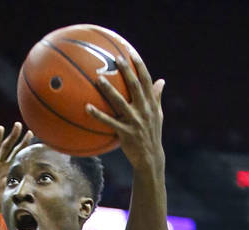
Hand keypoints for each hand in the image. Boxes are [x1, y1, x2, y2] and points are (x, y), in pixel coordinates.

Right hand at [0, 123, 32, 219]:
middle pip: (6, 148)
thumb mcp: (13, 192)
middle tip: (19, 125)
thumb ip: (22, 187)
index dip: (23, 144)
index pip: (16, 153)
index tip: (31, 132)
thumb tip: (40, 187)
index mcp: (6, 169)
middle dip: (12, 137)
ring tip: (1, 128)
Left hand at [87, 53, 163, 172]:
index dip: (139, 66)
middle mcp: (144, 110)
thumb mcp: (158, 115)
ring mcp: (135, 121)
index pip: (146, 80)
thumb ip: (157, 97)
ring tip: (98, 79)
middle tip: (116, 58)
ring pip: (120, 102)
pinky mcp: (125, 133)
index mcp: (151, 104)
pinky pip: (109, 122)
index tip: (131, 53)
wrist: (150, 158)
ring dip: (109, 90)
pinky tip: (86, 107)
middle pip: (135, 86)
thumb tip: (161, 80)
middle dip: (127, 71)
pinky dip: (97, 115)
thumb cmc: (152, 134)